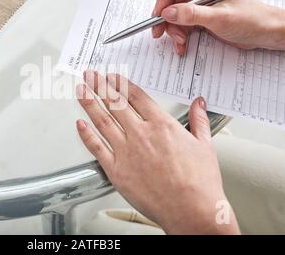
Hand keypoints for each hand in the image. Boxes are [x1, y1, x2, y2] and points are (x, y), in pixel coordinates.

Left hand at [75, 71, 239, 233]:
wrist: (191, 210)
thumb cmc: (199, 183)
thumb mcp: (205, 145)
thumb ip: (198, 120)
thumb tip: (199, 103)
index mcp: (161, 125)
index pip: (136, 96)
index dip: (121, 83)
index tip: (113, 76)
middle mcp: (140, 134)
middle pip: (115, 103)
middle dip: (100, 85)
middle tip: (91, 75)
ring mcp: (126, 152)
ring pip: (102, 120)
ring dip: (89, 102)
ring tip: (81, 90)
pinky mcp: (116, 170)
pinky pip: (96, 148)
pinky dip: (86, 135)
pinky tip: (79, 124)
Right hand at [152, 0, 284, 54]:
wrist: (265, 33)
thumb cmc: (252, 19)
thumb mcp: (219, 17)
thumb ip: (192, 14)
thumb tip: (168, 13)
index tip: (159, 13)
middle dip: (166, 17)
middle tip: (160, 32)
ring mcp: (200, 3)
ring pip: (174, 14)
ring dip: (173, 29)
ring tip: (180, 41)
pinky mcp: (200, 17)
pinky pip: (181, 24)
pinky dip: (179, 35)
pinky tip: (182, 44)